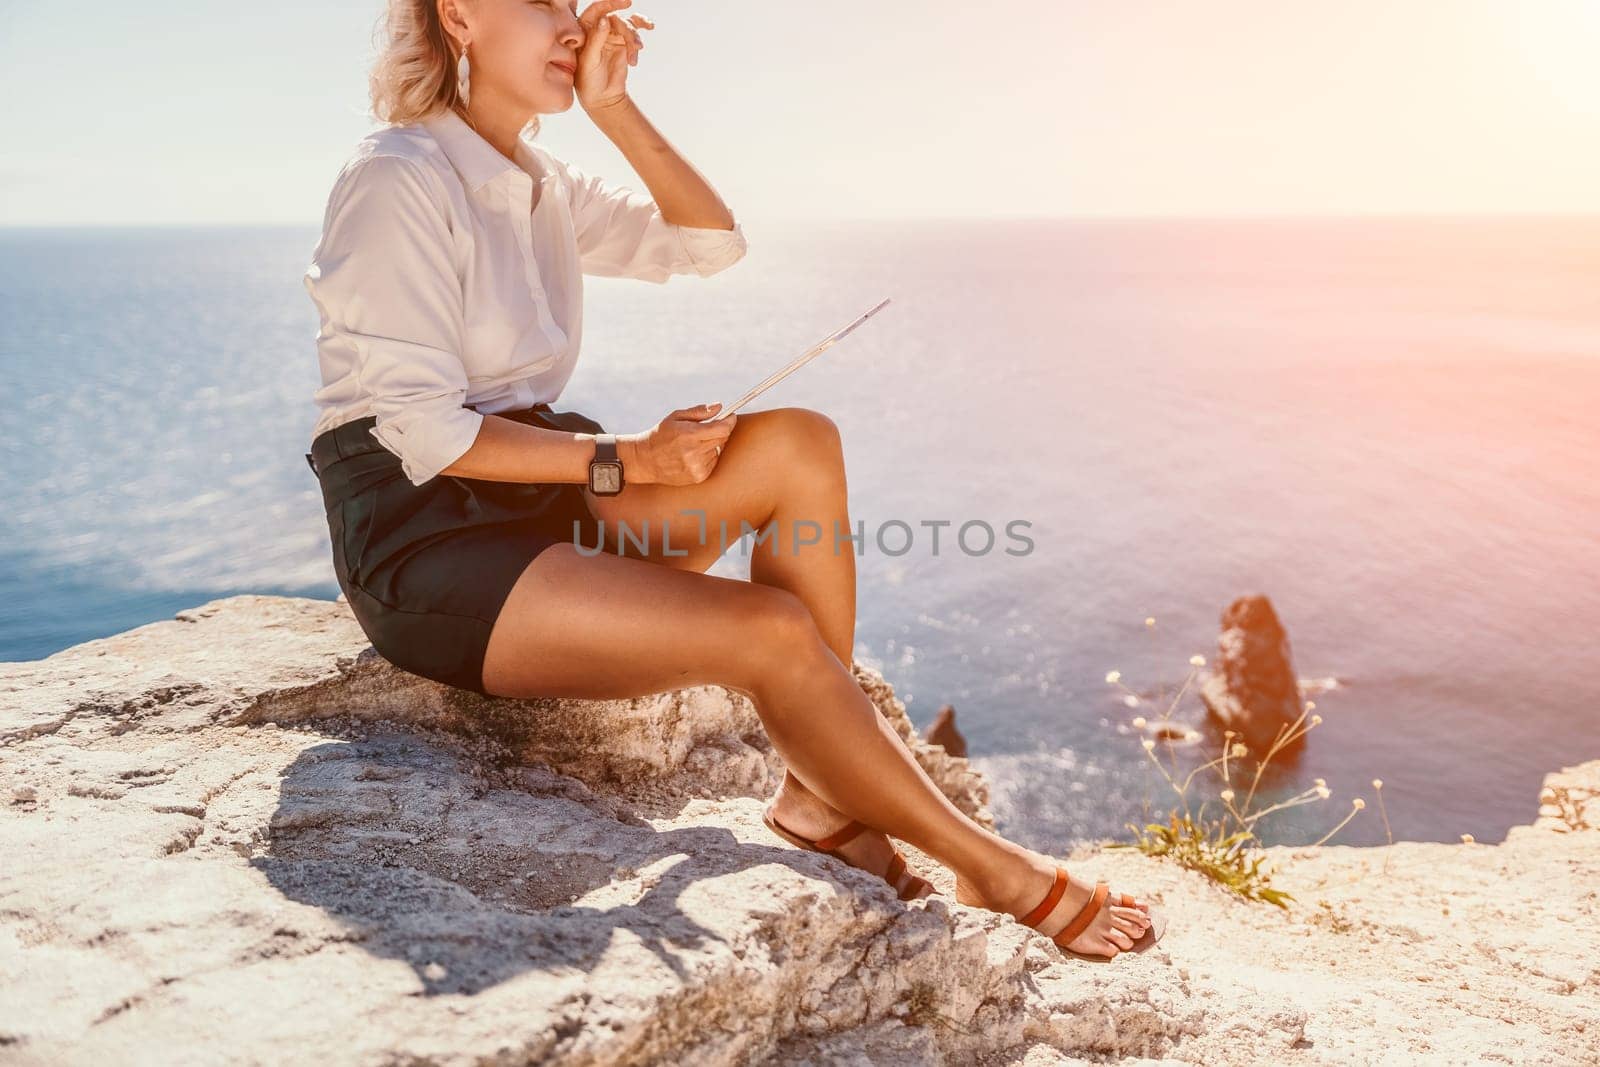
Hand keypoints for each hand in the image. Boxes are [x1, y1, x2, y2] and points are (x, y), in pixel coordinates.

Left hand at [576, 0, 653, 113]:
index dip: (610, 3)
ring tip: (637, 51)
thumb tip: (605, 20)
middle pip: (616, 18)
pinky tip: (643, 42)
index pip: (597, 10)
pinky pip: (634, 33)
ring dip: (635, 36)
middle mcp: (598, 30)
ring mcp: (612, 36)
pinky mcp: (623, 44)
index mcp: (584, 29)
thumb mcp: (589, 61)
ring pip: (627, 25)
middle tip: (634, 42)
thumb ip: (596, 39)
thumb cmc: (588, 80)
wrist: (602, 97)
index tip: (627, 3)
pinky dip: (640, 36)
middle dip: (627, 29)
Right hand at [619, 403, 735, 485]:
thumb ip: (699, 412)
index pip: (722, 429)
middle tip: (709, 428)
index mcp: (689, 435)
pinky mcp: (698, 477)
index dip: (729, 421)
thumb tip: (720, 406)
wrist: (644, 460)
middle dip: (720, 430)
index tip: (730, 416)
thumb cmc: (661, 435)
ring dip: (712, 444)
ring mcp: (697, 467)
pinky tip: (693, 455)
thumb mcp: (676, 417)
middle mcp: (694, 453)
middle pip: (723, 439)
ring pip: (718, 450)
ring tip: (693, 444)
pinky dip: (708, 456)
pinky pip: (713, 462)